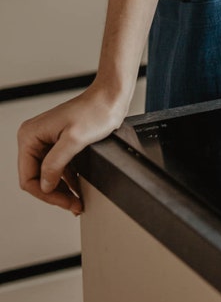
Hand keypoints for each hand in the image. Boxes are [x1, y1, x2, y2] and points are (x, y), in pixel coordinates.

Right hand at [17, 84, 128, 213]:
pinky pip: (57, 167)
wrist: (111, 97)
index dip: (46, 194)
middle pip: (37, 178)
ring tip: (76, 201)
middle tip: (73, 205)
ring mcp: (46, 140)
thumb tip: (45, 185)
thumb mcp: (74, 140)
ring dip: (61, 190)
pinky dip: (67, 179)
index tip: (64, 201)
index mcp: (30, 135)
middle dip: (54, 194)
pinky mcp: (59, 142)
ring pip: (48, 175)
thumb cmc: (96, 110)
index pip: (28, 178)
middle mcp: (34, 137)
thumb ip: (56, 164)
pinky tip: (77, 188)